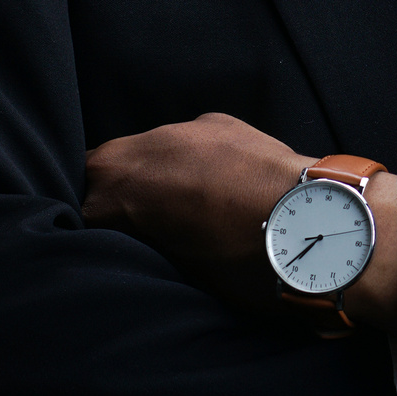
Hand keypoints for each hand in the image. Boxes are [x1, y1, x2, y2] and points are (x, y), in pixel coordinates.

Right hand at [83, 112, 396, 331]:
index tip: (107, 246)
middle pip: (102, 170)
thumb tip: (140, 245)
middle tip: (138, 229)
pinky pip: (186, 141)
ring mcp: (179, 131)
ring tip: (179, 207)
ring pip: (144, 150)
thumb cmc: (247, 266)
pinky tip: (214, 185)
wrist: (319, 226)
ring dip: (151, 173)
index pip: (77, 208)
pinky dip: (190, 160)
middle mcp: (139, 152)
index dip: (92, 230)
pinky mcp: (217, 123)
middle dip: (113, 196)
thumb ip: (143, 247)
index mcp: (117, 195)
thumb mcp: (179, 272)